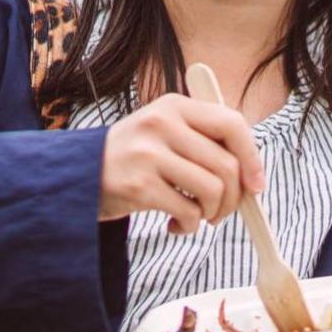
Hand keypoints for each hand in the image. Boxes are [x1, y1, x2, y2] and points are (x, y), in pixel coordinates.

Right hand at [100, 93, 265, 234]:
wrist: (76, 175)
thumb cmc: (133, 159)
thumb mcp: (164, 133)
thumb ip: (203, 142)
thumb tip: (253, 174)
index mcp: (174, 106)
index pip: (232, 124)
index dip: (252, 157)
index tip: (256, 185)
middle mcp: (161, 123)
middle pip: (226, 164)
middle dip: (233, 197)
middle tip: (219, 211)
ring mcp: (148, 154)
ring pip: (212, 189)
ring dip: (212, 213)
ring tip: (197, 217)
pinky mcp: (138, 185)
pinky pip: (188, 211)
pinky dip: (190, 225)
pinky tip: (176, 224)